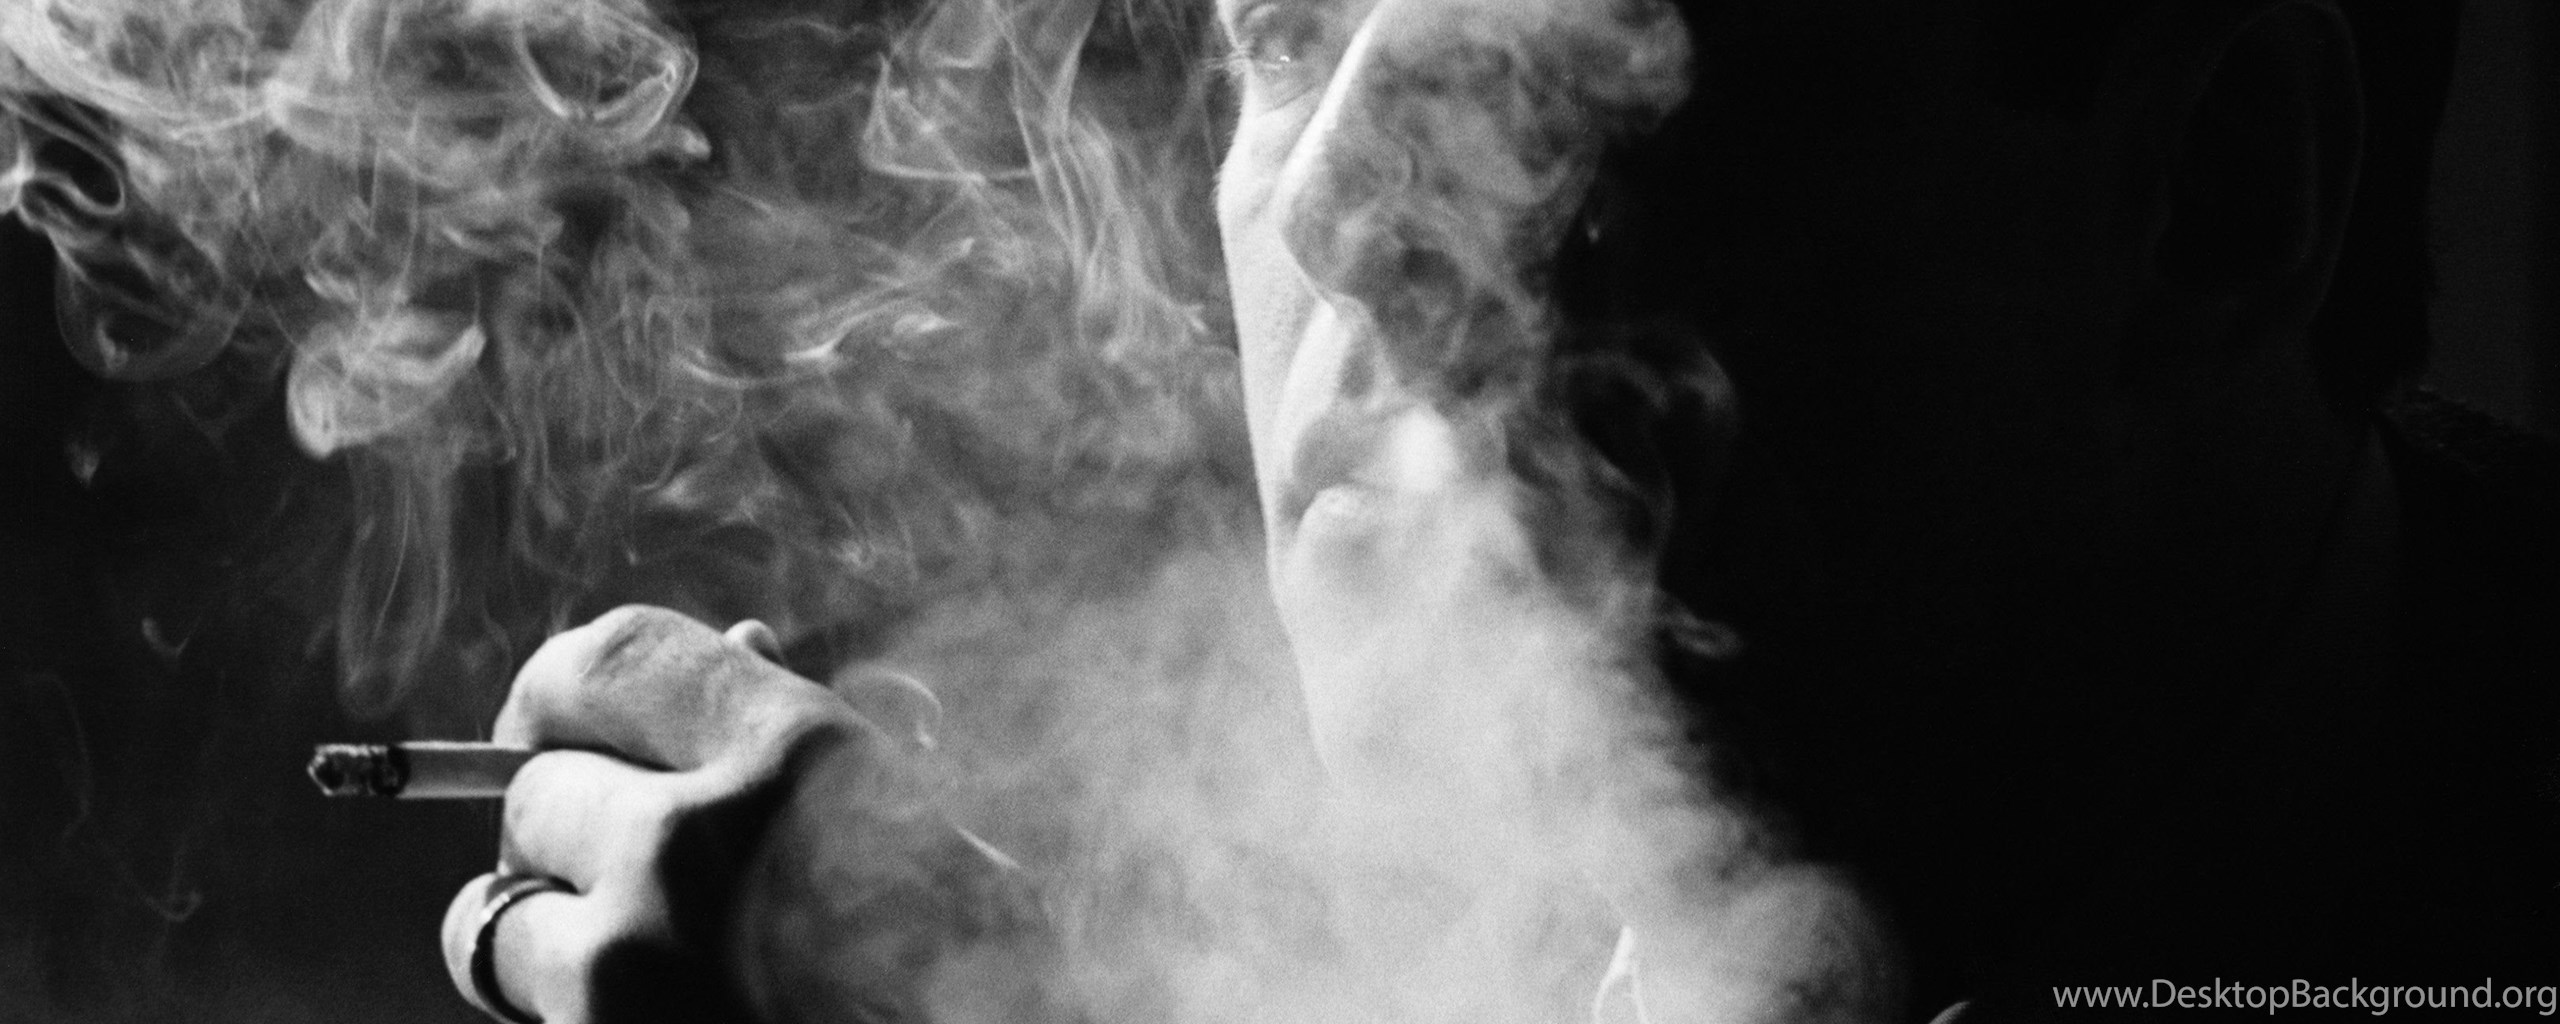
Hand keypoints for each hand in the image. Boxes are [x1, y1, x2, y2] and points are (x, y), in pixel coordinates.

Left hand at [440, 606, 1056, 1023]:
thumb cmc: (960, 958)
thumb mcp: (918, 827)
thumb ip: (808, 742)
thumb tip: (740, 640)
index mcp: (802, 754)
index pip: (609, 658)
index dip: (562, 692)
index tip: (554, 725)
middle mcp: (703, 838)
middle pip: (535, 781)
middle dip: (566, 833)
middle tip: (631, 882)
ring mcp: (638, 954)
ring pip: (495, 904)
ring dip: (541, 932)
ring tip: (632, 966)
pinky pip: (506, 988)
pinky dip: (545, 1006)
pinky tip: (639, 1011)